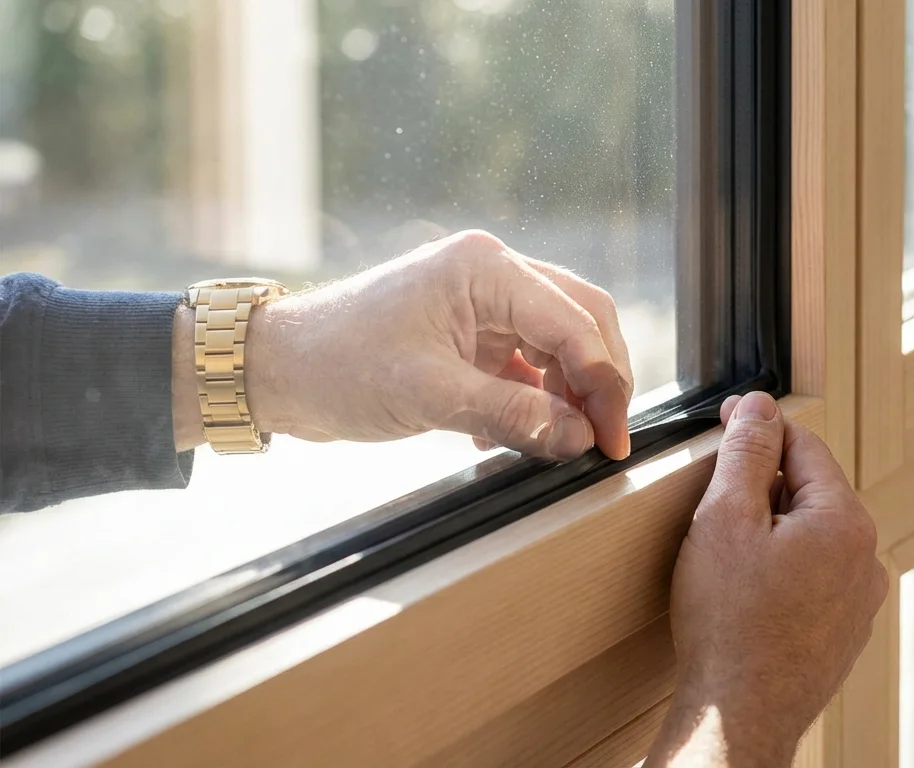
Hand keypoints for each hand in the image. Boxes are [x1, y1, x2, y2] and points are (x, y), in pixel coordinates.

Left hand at [172, 230, 633, 459]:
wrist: (277, 370)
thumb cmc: (340, 368)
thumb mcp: (431, 397)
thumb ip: (513, 415)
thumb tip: (581, 436)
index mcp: (486, 268)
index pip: (576, 323)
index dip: (605, 385)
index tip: (612, 441)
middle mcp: (492, 273)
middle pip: (581, 320)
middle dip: (599, 382)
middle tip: (603, 440)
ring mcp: (482, 299)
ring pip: (558, 342)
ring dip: (566, 393)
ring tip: (556, 442)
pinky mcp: (470, 329)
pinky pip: (526, 361)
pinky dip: (533, 398)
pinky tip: (514, 434)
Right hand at [646, 392, 888, 767]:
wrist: (738, 719)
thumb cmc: (728, 624)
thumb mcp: (724, 518)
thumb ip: (745, 452)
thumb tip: (757, 406)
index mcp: (846, 522)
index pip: (804, 445)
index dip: (758, 429)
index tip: (724, 421)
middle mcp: (867, 559)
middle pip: (811, 491)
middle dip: (763, 485)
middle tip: (713, 502)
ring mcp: (860, 602)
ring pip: (813, 537)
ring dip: (773, 529)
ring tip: (726, 555)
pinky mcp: (843, 634)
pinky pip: (814, 579)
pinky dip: (782, 571)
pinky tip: (746, 593)